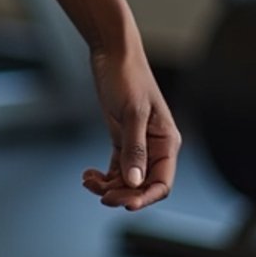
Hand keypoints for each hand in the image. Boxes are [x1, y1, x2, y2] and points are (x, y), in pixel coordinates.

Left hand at [81, 43, 181, 210]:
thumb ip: (134, 148)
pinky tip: (88, 175)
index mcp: (167, 142)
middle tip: (101, 195)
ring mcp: (138, 144)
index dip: (145, 197)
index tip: (125, 204)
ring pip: (127, 179)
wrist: (112, 52)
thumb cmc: (127, 76)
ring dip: (109, 186)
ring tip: (88, 181)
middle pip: (143, 185)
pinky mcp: (122, 138)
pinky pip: (116, 167)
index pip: (162, 182)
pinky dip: (104, 176)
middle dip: (123, 193)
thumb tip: (136, 182)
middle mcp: (155, 147)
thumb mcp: (131, 113)